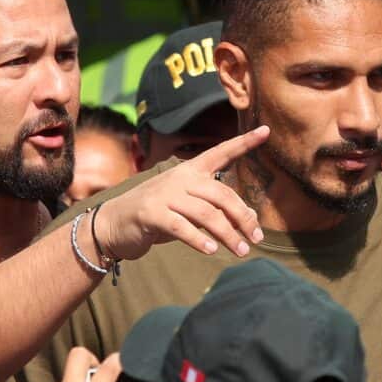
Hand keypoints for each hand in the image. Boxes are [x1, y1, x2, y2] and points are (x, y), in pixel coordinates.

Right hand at [93, 126, 269, 259]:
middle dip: (243, 218)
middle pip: (221, 195)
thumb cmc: (159, 214)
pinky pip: (182, 227)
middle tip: (256, 239)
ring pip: (206, 214)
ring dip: (228, 235)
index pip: (221, 153)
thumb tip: (251, 217)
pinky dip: (199, 240)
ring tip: (241, 251)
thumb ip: (217, 208)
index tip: (266, 130)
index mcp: (191, 171)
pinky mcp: (151, 214)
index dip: (244, 142)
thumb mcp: (190, 208)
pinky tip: (212, 250)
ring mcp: (165, 195)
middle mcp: (180, 178)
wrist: (115, 223)